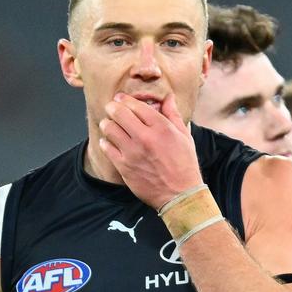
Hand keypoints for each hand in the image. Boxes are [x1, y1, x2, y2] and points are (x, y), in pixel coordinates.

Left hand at [99, 93, 202, 208]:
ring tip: (110, 125)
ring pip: (109, 128)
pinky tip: (110, 142)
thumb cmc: (185, 165)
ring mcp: (132, 153)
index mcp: (162, 128)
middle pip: (119, 113)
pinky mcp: (124, 167)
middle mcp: (145, 138)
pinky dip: (106, 142)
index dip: (125, 99)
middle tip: (111, 108)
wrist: (180, 195)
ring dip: (107, 124)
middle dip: (112, 107)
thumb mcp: (184, 136)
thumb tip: (168, 97)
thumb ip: (173, 114)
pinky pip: (107, 148)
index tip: (120, 98)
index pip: (136, 105)